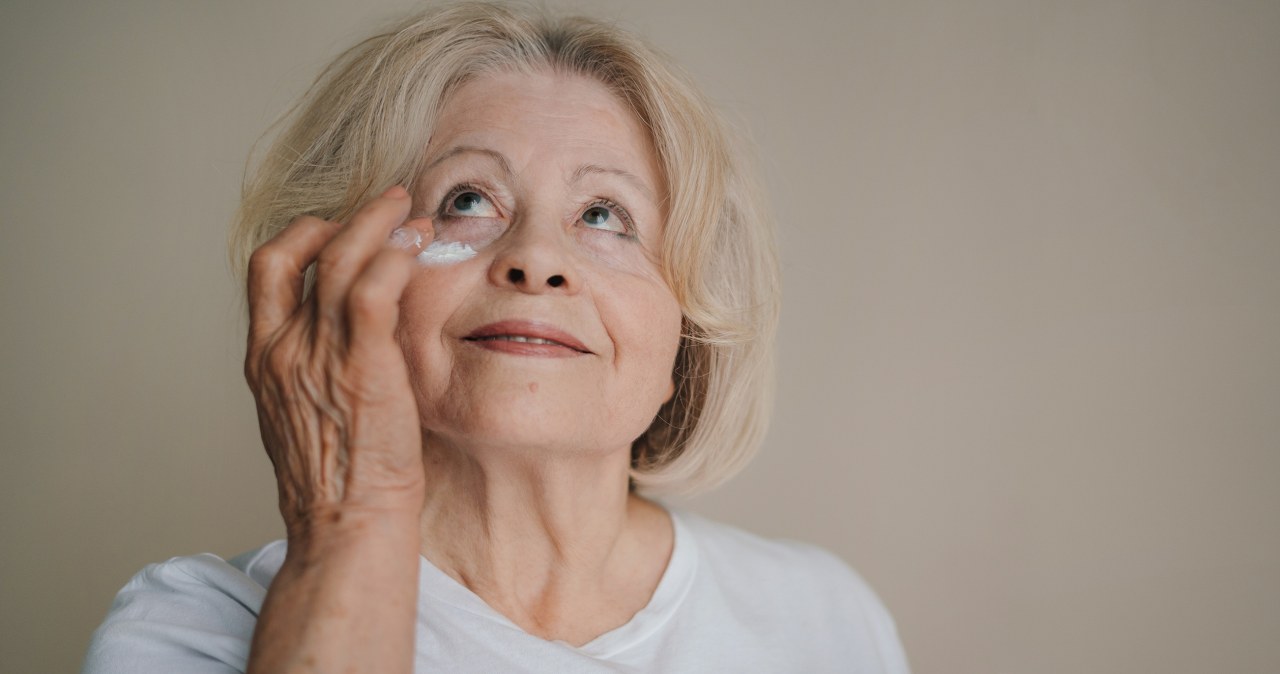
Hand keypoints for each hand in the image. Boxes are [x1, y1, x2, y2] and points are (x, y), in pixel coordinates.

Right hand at [243, 185, 432, 537]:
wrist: (345, 524)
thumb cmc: (339, 481)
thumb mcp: (308, 414)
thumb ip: (318, 368)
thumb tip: (355, 336)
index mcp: (264, 359)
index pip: (267, 270)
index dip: (302, 236)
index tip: (339, 227)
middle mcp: (283, 347)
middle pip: (301, 250)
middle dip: (346, 217)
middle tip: (387, 203)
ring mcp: (318, 352)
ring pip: (340, 257)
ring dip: (379, 224)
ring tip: (411, 212)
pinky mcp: (361, 362)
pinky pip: (373, 286)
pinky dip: (394, 257)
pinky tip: (417, 247)